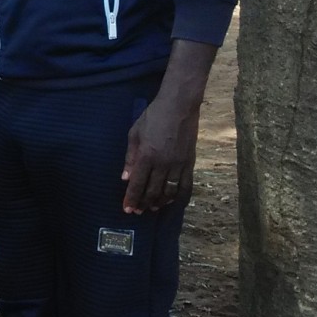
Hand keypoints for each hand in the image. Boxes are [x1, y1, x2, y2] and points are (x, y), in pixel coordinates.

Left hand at [121, 91, 200, 213]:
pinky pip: (185, 186)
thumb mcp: (135, 134)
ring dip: (160, 202)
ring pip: (169, 192)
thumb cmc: (153, 116)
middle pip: (153, 191)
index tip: (127, 210)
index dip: (131, 199)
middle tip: (138, 211)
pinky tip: (171, 200)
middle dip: (143, 203)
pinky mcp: (190, 163)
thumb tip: (125, 178)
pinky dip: (178, 197)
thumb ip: (130, 158)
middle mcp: (164, 164)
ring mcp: (179, 165)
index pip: (137, 184)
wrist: (179, 106)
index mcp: (147, 156)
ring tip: (152, 208)